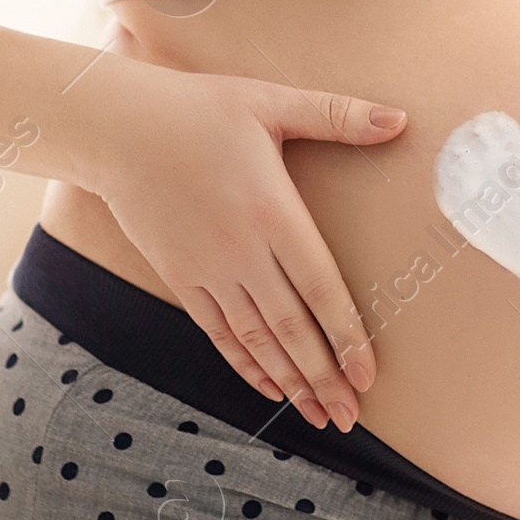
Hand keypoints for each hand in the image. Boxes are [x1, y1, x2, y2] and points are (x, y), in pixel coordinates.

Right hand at [91, 67, 406, 430]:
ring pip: (256, 339)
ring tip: (318, 416)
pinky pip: (217, 331)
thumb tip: (402, 120)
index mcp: (272, 212)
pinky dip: (244, 364)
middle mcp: (241, 251)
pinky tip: (268, 389)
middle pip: (291, 328)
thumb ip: (338, 115)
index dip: (347, 337)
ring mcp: (207, 269)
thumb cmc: (199, 109)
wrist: (117, 128)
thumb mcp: (272, 102)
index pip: (320, 288)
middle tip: (351, 416)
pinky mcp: (178, 276)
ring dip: (290, 382)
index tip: (369, 376)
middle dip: (324, 377)